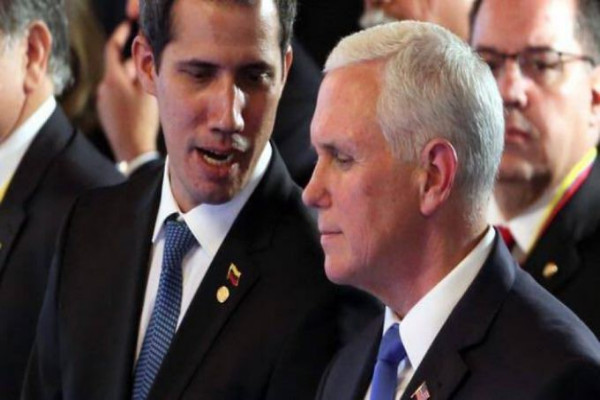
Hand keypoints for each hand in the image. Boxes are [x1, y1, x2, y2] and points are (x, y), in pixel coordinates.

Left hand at [97, 21, 159, 161]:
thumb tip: (143, 53)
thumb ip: (144, 69)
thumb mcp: (148, 91)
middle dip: (133, 64)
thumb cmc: (142, 121)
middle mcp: (103, 88)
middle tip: (150, 63)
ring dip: (132, 81)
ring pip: (119, 83)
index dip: (120, 35)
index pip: (112, 48)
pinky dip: (127, 94)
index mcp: (112, 79)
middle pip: (118, 68)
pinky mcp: (106, 114)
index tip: (127, 27)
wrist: (132, 150)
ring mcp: (103, 102)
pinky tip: (141, 104)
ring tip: (150, 87)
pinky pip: (116, 97)